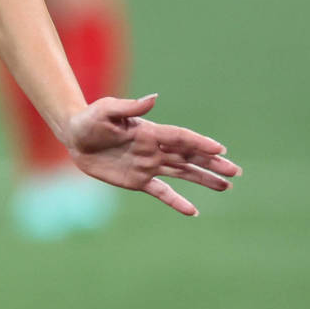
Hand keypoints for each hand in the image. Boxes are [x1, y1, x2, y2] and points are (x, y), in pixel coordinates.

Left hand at [62, 94, 240, 215]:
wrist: (74, 137)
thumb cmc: (90, 119)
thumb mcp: (107, 109)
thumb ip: (130, 106)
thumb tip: (153, 98)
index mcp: (150, 131)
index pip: (180, 137)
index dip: (199, 143)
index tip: (219, 150)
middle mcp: (154, 149)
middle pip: (189, 157)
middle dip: (212, 163)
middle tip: (235, 171)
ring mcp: (148, 165)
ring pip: (182, 173)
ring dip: (204, 179)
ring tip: (226, 186)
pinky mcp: (138, 181)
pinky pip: (161, 193)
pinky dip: (176, 201)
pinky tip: (193, 210)